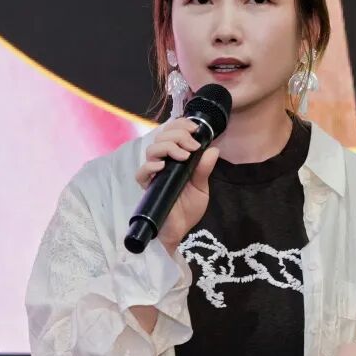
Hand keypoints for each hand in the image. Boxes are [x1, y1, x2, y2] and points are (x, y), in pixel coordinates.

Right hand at [135, 118, 218, 253]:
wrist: (180, 230)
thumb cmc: (188, 208)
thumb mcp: (202, 187)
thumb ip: (204, 169)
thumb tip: (214, 149)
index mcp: (175, 158)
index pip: (171, 132)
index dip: (180, 124)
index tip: (195, 128)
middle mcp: (162, 162)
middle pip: (161, 136)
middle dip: (178, 135)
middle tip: (192, 146)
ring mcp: (153, 174)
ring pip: (152, 149)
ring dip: (169, 147)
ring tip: (183, 156)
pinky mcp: (147, 187)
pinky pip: (141, 172)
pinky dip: (151, 165)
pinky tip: (163, 166)